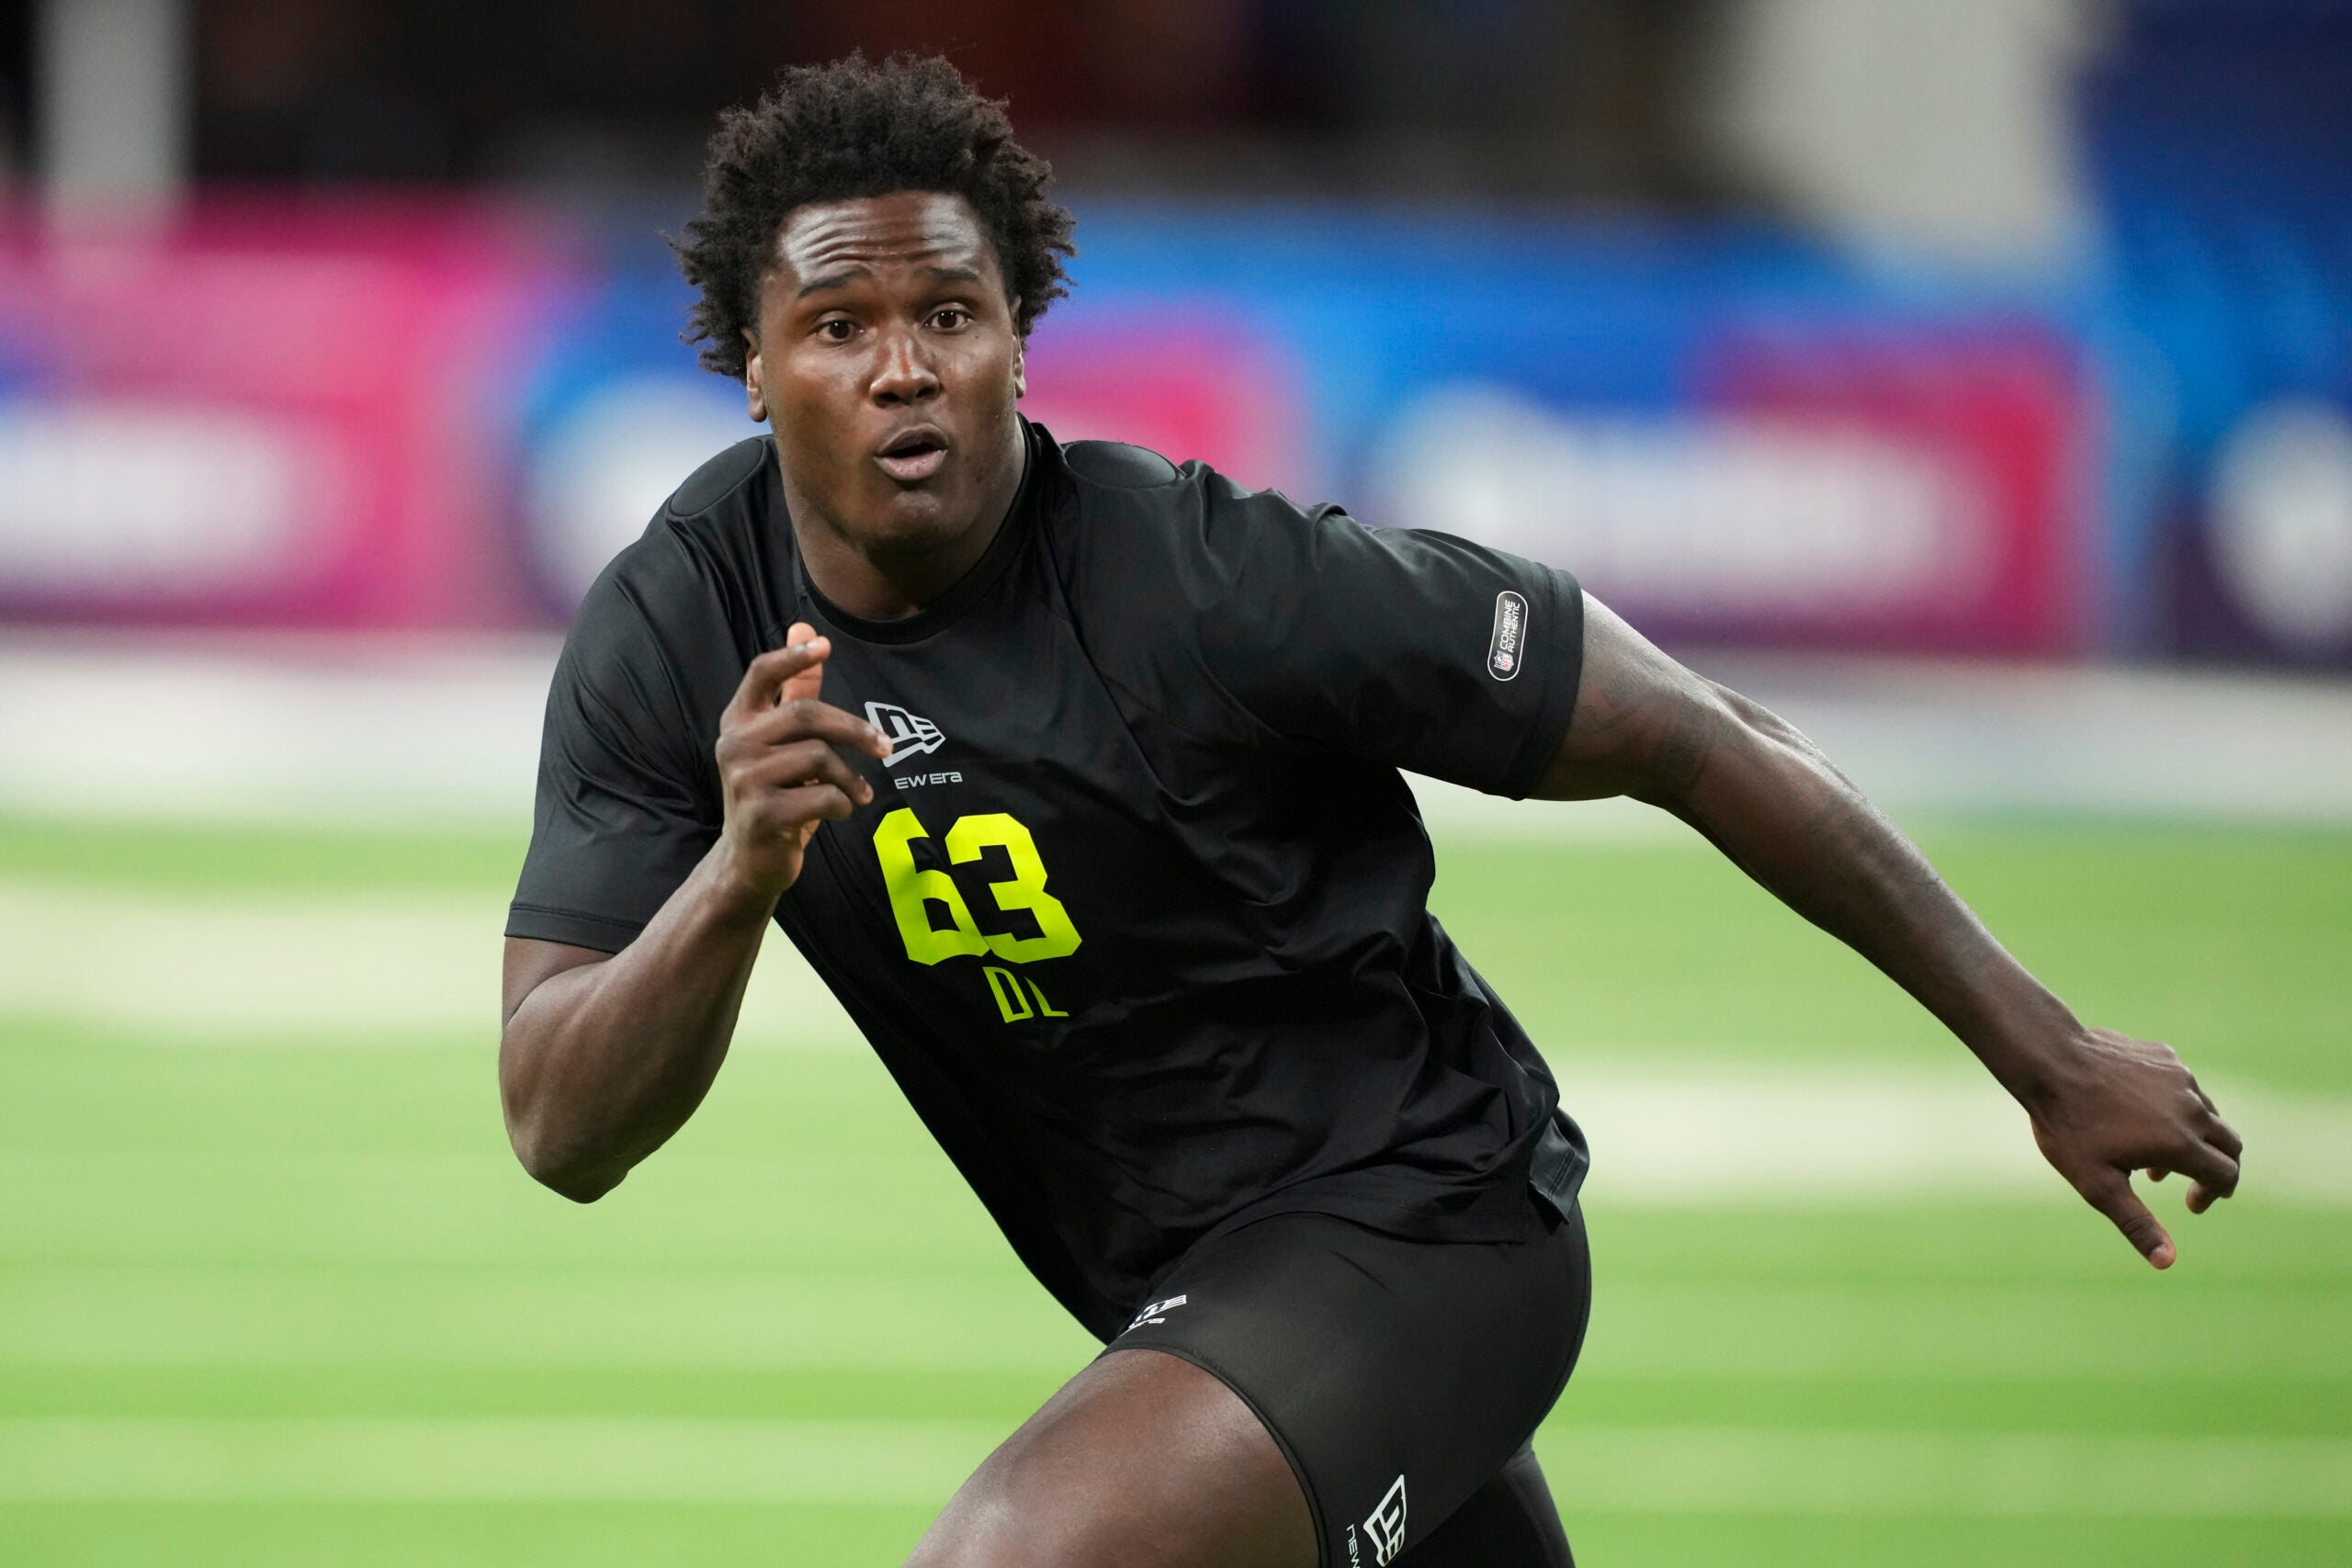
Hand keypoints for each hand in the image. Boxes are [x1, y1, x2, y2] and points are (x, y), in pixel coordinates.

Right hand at [713, 621, 888, 900]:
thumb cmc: (775, 794)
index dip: (792, 657)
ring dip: (851, 778)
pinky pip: (823, 796)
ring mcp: (744, 781)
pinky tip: (842, 812)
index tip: (824, 645)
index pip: (760, 674)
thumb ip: (795, 690)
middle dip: (854, 729)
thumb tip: (805, 627)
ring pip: (819, 757)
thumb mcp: (783, 743)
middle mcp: (734, 746)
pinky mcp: (762, 816)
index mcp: (739, 722)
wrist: (749, 860)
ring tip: (858, 793)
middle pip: (806, 714)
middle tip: (885, 747)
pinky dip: (844, 804)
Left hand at [2026, 1026, 2243, 1268]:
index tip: (2191, 1205)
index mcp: (2182, 1142)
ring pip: (2207, 1113)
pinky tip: (2138, 1114)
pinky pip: (2184, 1086)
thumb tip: (2168, 1262)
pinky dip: (2176, 1106)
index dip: (2214, 1195)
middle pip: (2229, 1143)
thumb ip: (2137, 1223)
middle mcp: (2192, 1107)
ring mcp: (2181, 1077)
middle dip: (2216, 1168)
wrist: (2049, 1060)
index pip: (2226, 1174)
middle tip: (2188, 1184)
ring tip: (2150, 1155)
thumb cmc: (2069, 1126)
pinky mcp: (2165, 1056)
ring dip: (2192, 1137)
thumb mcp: (2098, 1185)